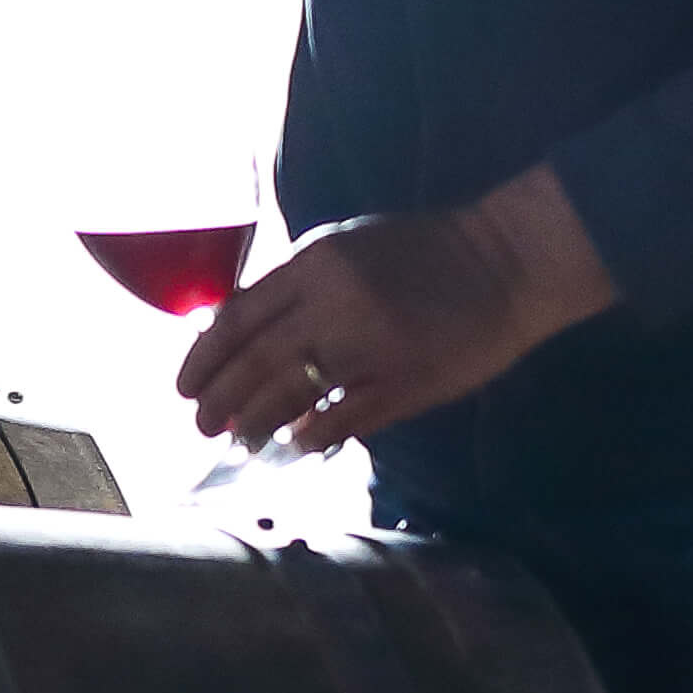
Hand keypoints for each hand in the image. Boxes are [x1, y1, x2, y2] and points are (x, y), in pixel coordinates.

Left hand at [183, 169, 618, 454]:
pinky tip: (297, 444)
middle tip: (203, 425)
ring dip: (256, 424)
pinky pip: (342, 418)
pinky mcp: (405, 382)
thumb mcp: (349, 248)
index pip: (237, 318)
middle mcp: (335, 304)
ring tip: (242, 441)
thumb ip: (297, 285)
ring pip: (289, 396)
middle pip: (253, 363)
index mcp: (316, 264)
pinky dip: (311, 435)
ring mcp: (371, 346)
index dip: (203, 359)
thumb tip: (239, 332)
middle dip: (220, 401)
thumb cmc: (425, 253)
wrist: (507, 263)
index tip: (185, 387)